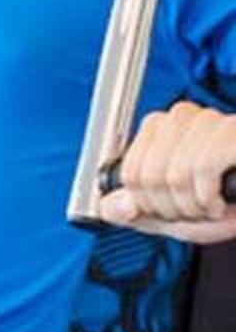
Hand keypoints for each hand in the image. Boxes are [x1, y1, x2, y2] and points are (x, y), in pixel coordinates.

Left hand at [100, 100, 235, 242]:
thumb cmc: (231, 202)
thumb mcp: (175, 214)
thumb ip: (137, 211)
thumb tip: (107, 207)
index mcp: (159, 130)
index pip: (128, 173)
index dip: (147, 204)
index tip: (171, 211)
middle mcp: (181, 117)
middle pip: (147, 176)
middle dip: (170, 209)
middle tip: (195, 212)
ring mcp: (209, 120)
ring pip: (172, 176)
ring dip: (194, 207)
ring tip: (212, 207)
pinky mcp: (233, 132)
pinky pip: (201, 170)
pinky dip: (210, 199)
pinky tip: (224, 202)